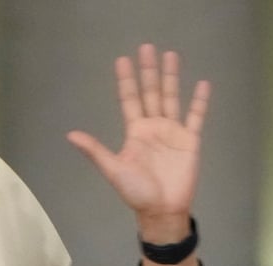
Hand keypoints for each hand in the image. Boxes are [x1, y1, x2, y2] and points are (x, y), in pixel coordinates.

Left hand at [67, 44, 208, 244]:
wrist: (161, 210)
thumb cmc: (136, 192)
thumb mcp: (113, 169)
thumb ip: (95, 150)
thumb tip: (70, 135)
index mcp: (135, 132)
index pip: (129, 100)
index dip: (126, 80)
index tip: (122, 59)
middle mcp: (153, 127)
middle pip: (150, 93)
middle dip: (148, 71)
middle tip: (146, 47)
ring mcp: (172, 132)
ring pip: (172, 98)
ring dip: (171, 78)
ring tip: (171, 55)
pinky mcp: (190, 140)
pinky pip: (196, 116)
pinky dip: (199, 101)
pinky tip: (202, 84)